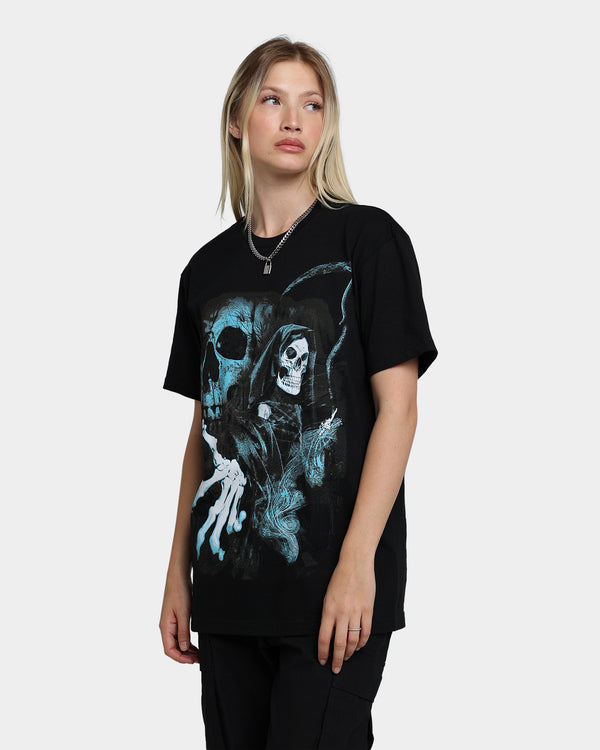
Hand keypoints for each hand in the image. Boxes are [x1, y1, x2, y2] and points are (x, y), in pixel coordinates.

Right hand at [159, 570, 199, 663]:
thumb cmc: (179, 592)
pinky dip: (187, 641)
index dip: (180, 658)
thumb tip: (184, 648)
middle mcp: (166, 627)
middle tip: (198, 659)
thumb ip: (183, 631)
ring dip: (186, 650)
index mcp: (165, 627)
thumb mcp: (184, 613)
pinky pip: (179, 635)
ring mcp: (170, 623)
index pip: (169, 650)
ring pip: (177, 642)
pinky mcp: (175, 619)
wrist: (178, 577)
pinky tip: (194, 645)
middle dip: (185, 656)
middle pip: (173, 648)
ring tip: (198, 654)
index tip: (192, 661)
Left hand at [317, 557, 375, 673]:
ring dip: (349, 652)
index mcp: (328, 609)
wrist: (355, 563)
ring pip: (353, 640)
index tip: (323, 661)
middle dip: (337, 659)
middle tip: (336, 668)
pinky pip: (365, 631)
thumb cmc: (339, 578)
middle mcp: (342, 613)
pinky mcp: (368, 609)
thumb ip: (328, 615)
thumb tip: (328, 634)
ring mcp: (356, 612)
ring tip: (347, 658)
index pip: (324, 637)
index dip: (323, 652)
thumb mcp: (327, 596)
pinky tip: (358, 646)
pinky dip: (362, 642)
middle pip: (339, 643)